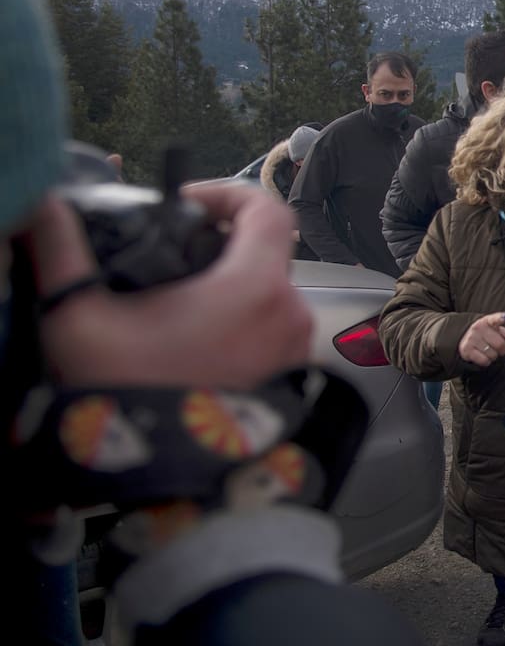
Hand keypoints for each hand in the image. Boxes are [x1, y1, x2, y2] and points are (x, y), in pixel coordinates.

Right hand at [29, 183, 312, 389]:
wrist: (154, 476)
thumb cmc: (124, 397)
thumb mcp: (80, 317)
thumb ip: (63, 252)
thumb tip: (46, 209)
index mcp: (255, 289)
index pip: (268, 211)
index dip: (228, 194)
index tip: (189, 202)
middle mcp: (288, 316)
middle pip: (270, 251)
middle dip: (224, 242)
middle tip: (177, 247)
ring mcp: (294, 349)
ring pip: (273, 290)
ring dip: (234, 281)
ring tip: (183, 293)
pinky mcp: (290, 376)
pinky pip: (275, 326)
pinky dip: (245, 316)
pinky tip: (199, 328)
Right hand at [458, 311, 504, 366]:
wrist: (465, 339)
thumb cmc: (486, 335)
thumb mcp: (500, 333)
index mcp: (489, 321)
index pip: (496, 319)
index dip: (501, 318)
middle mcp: (479, 328)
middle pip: (500, 345)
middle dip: (501, 349)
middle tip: (494, 346)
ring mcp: (472, 338)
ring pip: (492, 354)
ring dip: (492, 356)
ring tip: (486, 350)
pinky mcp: (467, 349)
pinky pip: (484, 361)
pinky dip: (485, 361)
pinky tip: (481, 355)